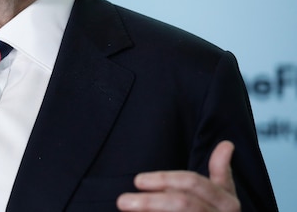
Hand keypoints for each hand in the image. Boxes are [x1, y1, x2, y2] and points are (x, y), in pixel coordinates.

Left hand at [116, 140, 239, 210]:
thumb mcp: (223, 193)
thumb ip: (220, 170)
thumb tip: (226, 144)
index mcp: (227, 202)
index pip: (193, 183)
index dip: (164, 180)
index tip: (137, 181)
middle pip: (183, 203)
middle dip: (150, 201)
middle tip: (122, 201)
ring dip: (149, 209)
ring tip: (125, 206)